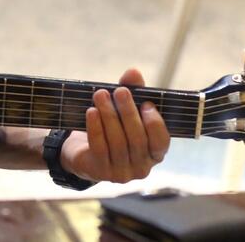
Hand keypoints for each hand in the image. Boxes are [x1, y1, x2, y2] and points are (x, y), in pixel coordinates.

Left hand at [60, 68, 170, 182]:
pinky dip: (95, 128)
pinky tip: (91, 111)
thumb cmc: (112, 128)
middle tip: (119, 91)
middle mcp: (142, 168)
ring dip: (109, 116)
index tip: (146, 103)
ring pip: (118, 142)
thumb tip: (133, 71)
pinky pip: (99, 147)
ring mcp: (122, 173)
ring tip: (100, 95)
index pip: (161, 142)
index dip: (155, 124)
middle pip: (137, 139)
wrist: (83, 152)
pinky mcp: (101, 173)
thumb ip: (133, 92)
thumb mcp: (124, 109)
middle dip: (128, 113)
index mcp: (155, 154)